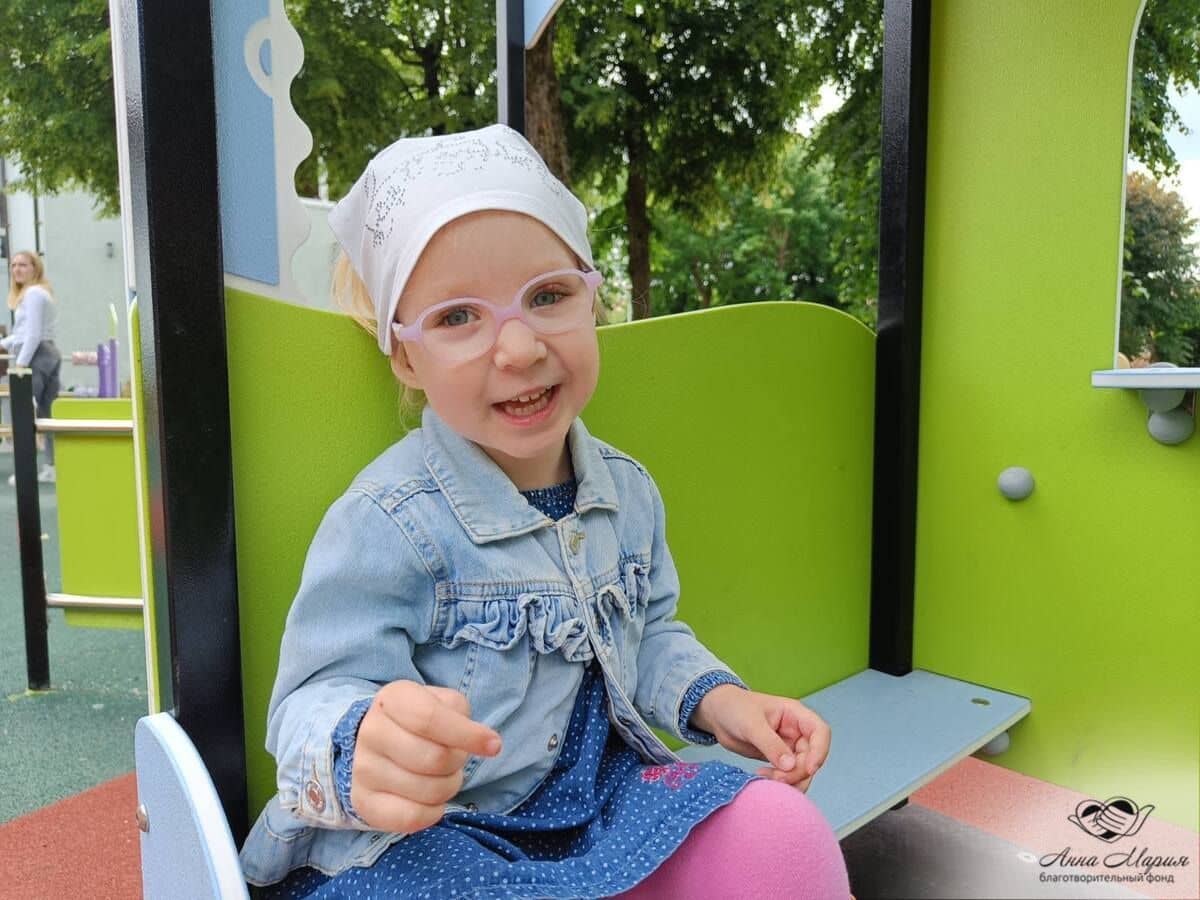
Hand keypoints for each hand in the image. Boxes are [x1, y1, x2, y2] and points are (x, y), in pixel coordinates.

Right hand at [350, 681, 501, 832]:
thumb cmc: (419, 720)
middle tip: (455, 758)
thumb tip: (487, 742)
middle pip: (434, 759)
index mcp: (392, 698)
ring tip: (441, 775)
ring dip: (448, 786)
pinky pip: (410, 818)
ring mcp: (362, 768)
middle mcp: (371, 731)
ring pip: (427, 791)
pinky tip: (432, 801)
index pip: (430, 720)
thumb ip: (461, 715)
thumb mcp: (441, 703)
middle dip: (458, 762)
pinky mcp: (363, 801)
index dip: (467, 735)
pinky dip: (433, 813)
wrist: (378, 742)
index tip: (494, 746)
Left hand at [690, 685, 829, 790]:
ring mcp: (788, 746)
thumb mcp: (751, 724)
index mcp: (795, 715)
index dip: (820, 751)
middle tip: (777, 778)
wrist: (717, 714)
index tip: (809, 769)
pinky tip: (764, 778)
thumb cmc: (734, 708)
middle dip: (798, 771)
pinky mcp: (778, 759)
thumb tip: (790, 766)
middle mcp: (796, 731)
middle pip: (812, 756)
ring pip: (802, 769)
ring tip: (768, 779)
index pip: (820, 732)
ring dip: (791, 780)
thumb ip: (771, 744)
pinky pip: (788, 774)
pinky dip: (781, 781)